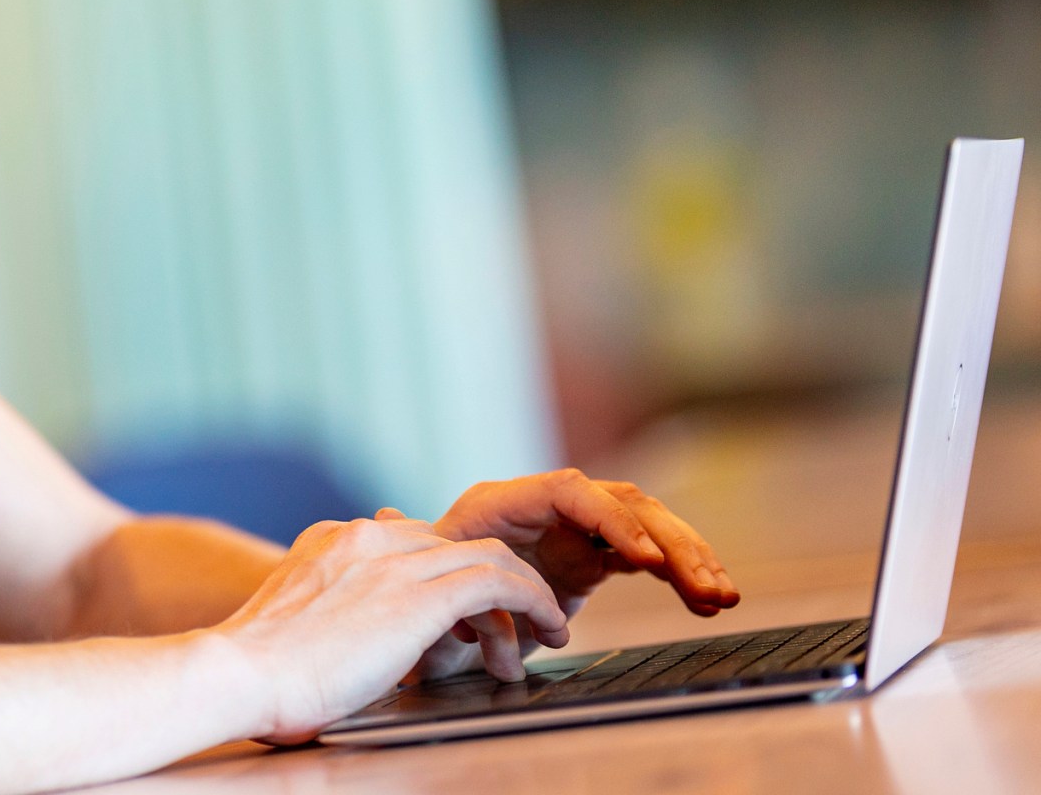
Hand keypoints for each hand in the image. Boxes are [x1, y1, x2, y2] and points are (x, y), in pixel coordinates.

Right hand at [206, 515, 569, 743]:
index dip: (448, 573)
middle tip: (518, 619)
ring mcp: (391, 561)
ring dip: (525, 591)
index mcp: (331, 541)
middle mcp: (364, 537)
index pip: (413, 540)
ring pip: (486, 555)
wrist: (239, 674)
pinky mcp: (417, 595)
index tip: (469, 610)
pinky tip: (548, 625)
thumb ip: (332, 613)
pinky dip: (533, 599)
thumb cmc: (258, 674)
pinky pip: (498, 581)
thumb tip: (357, 645)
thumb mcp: (297, 624)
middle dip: (492, 580)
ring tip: (547, 627)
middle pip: (454, 542)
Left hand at [407, 468, 739, 679]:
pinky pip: (646, 557)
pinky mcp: (592, 558)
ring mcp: (572, 530)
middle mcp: (543, 507)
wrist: (418, 613)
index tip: (642, 559)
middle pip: (621, 504)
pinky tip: (708, 601)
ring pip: (644, 527)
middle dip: (668, 541)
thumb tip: (384, 514)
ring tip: (720, 596)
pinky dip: (678, 575)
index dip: (609, 518)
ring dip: (687, 557)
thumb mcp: (413, 576)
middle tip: (704, 584)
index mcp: (500, 504)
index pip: (569, 490)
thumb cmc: (412, 591)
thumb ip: (412, 550)